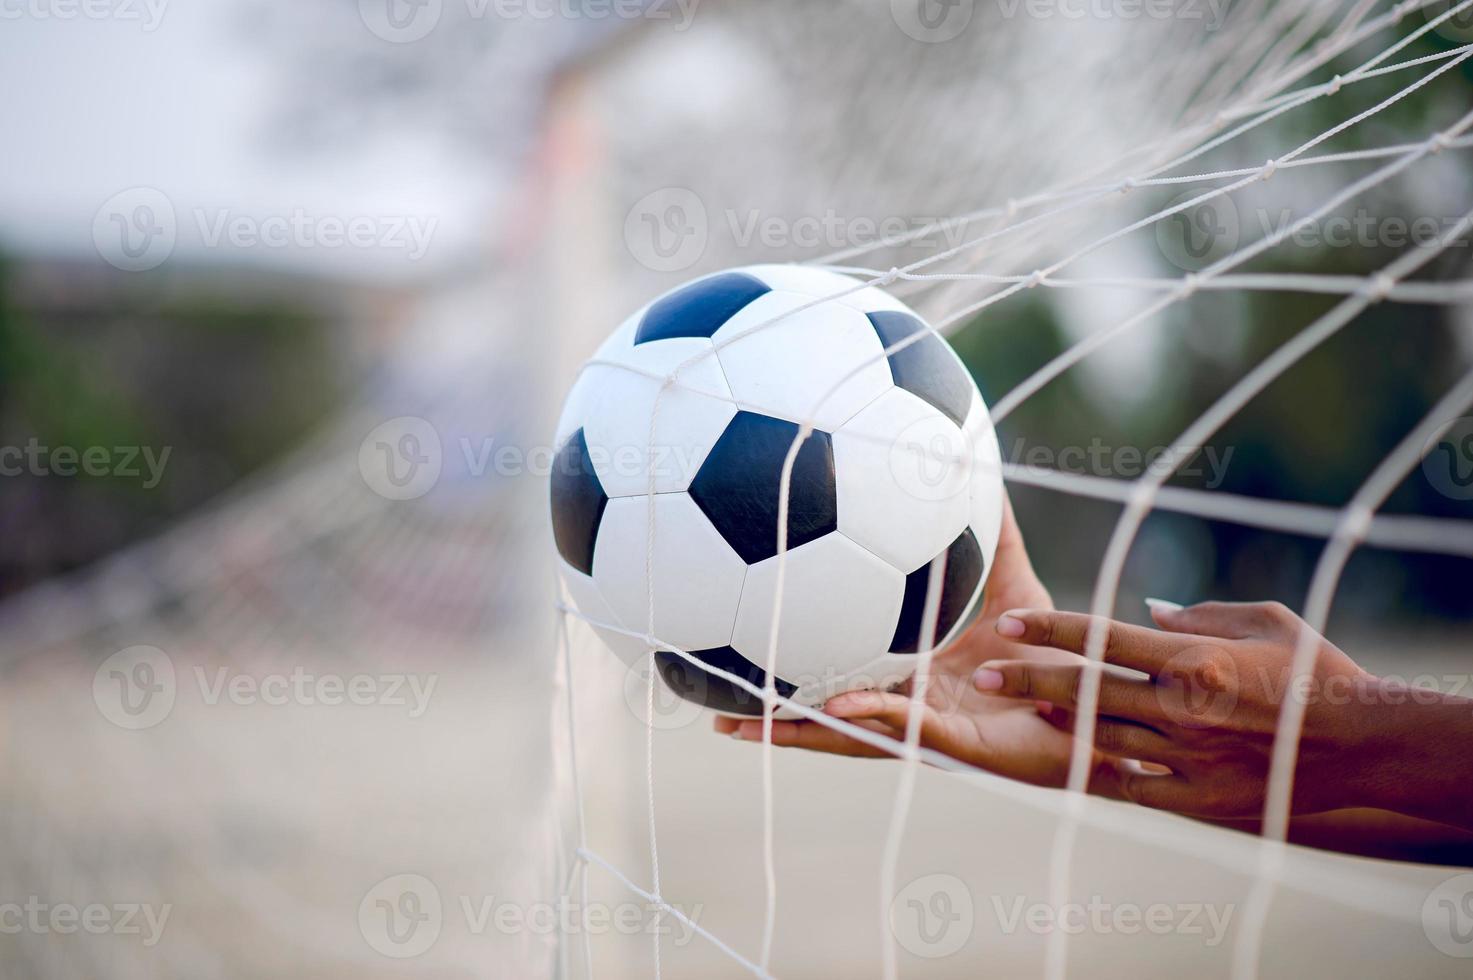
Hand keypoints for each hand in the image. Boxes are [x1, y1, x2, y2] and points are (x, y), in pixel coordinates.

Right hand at [715, 500, 1140, 798]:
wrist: (1109, 708)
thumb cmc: (1064, 661)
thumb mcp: (1016, 592)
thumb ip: (994, 540)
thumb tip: (976, 477)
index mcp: (917, 683)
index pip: (845, 684)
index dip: (798, 685)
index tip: (748, 678)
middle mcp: (915, 714)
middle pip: (830, 723)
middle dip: (778, 725)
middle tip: (720, 721)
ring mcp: (933, 734)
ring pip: (853, 737)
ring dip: (803, 731)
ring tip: (750, 726)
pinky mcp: (963, 747)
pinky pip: (909, 731)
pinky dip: (873, 716)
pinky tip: (838, 705)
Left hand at [975, 601, 1386, 818]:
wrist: (1362, 745)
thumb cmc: (1315, 671)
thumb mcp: (1263, 621)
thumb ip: (1196, 614)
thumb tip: (1144, 611)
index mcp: (1193, 660)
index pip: (1102, 639)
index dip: (1049, 629)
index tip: (1008, 622)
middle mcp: (1181, 709)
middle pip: (1084, 691)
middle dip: (1028, 679)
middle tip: (984, 672)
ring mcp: (1187, 757)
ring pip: (1100, 737)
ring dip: (1059, 722)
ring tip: (1026, 706)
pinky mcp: (1199, 798)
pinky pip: (1134, 784)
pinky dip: (1108, 768)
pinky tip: (1082, 756)